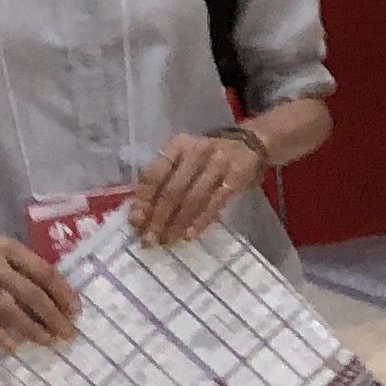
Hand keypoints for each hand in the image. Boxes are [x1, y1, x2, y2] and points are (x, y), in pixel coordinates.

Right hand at [0, 224, 75, 348]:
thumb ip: (22, 266)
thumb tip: (55, 293)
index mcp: (8, 248)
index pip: (43, 271)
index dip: (62, 292)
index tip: (76, 311)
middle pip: (29, 292)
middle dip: (52, 315)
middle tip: (67, 333)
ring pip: (6, 308)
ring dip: (29, 327)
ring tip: (47, 341)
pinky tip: (12, 346)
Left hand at [130, 132, 265, 248]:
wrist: (250, 144)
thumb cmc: (207, 157)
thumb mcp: (184, 159)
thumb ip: (164, 180)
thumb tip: (142, 216)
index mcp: (177, 146)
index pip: (154, 174)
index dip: (143, 200)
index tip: (136, 222)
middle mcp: (197, 152)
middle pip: (172, 190)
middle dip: (159, 217)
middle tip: (150, 239)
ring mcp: (219, 164)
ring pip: (193, 198)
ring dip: (178, 222)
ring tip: (167, 240)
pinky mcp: (237, 177)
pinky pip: (215, 203)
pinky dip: (201, 220)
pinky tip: (190, 234)